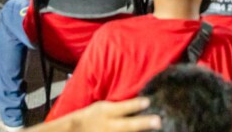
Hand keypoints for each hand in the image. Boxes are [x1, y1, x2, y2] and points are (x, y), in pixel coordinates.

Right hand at [28, 98, 160, 131]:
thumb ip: (118, 106)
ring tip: (154, 130)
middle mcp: (108, 126)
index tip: (148, 101)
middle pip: (128, 125)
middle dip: (143, 123)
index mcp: (106, 112)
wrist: (74, 130)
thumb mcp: (102, 107)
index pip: (122, 108)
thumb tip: (142, 103)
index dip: (136, 104)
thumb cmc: (91, 116)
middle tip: (158, 121)